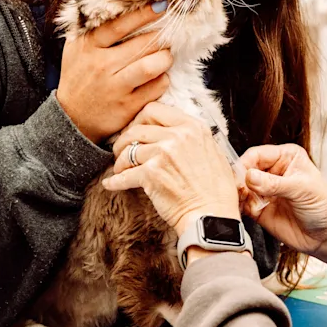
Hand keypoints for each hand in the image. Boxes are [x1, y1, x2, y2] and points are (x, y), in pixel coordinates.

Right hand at [55, 7, 172, 141]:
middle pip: (141, 45)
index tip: (161, 5)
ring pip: (151, 66)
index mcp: (88, 46)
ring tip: (166, 56)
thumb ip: (92, 26)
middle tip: (167, 36)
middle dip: (161, 38)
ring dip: (165, 58)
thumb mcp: (76, 48)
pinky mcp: (127, 106)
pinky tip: (159, 76)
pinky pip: (156, 87)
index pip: (118, 25)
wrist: (72, 117)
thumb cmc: (79, 75)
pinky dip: (163, 79)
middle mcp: (101, 66)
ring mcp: (114, 87)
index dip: (142, 13)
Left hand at [104, 103, 241, 234]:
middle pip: (137, 128)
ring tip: (120, 169)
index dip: (140, 120)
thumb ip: (192, 138)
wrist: (212, 216)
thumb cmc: (215, 191)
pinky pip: (123, 175)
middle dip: (125, 139)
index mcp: (193, 127)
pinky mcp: (151, 174)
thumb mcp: (213, 152)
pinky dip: (114, 181)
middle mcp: (178, 136)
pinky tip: (111, 183)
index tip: (136, 131)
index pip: (155, 109)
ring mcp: (163, 153)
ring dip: (120, 161)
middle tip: (122, 150)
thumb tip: (172, 132)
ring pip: (128, 150)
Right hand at [237, 145, 326, 255]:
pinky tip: (247, 210)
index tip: (241, 177)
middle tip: (240, 191)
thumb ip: (274, 183)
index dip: (246, 164)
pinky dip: (239, 207)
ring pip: (241, 187)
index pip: (257, 154)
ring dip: (239, 194)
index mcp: (286, 157)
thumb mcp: (301, 189)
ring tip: (247, 202)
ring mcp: (265, 191)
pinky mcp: (259, 209)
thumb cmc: (324, 207)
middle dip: (240, 180)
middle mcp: (273, 171)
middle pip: (245, 170)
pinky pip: (242, 204)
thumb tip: (250, 177)